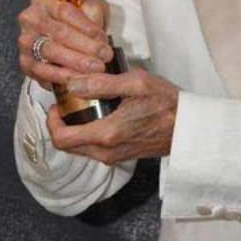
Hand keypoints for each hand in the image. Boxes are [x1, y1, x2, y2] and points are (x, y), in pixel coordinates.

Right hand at [15, 0, 113, 85]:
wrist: (63, 41)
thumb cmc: (76, 23)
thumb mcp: (87, 9)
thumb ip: (93, 9)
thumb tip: (94, 15)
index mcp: (43, 0)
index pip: (65, 11)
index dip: (85, 25)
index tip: (102, 37)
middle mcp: (30, 19)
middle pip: (59, 32)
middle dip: (85, 46)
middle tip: (104, 56)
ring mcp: (25, 41)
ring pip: (51, 52)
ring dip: (76, 62)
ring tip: (96, 68)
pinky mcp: (25, 62)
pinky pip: (43, 71)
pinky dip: (63, 76)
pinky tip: (80, 79)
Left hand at [46, 68, 179, 163]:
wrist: (190, 128)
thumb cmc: (166, 103)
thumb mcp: (135, 83)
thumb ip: (101, 83)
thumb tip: (72, 83)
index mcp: (106, 134)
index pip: (61, 138)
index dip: (51, 121)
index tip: (56, 103)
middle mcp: (106, 152)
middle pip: (66, 146)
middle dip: (60, 124)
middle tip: (67, 102)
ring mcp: (113, 157)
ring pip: (79, 148)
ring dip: (74, 129)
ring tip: (83, 105)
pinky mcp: (120, 156)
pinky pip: (93, 149)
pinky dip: (87, 133)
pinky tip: (98, 114)